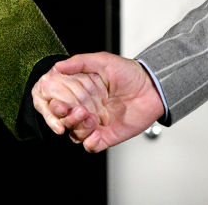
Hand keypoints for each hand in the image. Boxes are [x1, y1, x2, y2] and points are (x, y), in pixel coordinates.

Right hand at [34, 52, 165, 152]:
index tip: (58, 104)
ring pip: (75, 133)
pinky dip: (89, 143)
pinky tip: (95, 133)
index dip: (54, 105)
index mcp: (79, 92)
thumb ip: (78, 62)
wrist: (153, 87)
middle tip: (77, 110)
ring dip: (78, 128)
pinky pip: (91, 146)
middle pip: (64, 120)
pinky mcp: (108, 136)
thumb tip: (57, 67)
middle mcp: (84, 108)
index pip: (58, 102)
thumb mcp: (102, 61)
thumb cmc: (129, 72)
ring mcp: (95, 123)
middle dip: (66, 117)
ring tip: (91, 117)